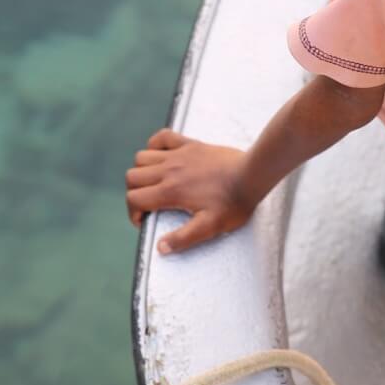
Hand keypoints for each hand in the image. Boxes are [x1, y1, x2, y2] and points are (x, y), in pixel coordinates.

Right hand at [125, 129, 255, 253]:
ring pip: (142, 157)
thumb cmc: (234, 202)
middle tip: (148, 203)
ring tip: (154, 183)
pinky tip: (162, 156)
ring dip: (142, 171)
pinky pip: (162, 137)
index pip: (134, 198)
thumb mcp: (210, 227)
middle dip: (134, 192)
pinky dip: (155, 145)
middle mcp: (169, 170)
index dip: (133, 212)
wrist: (252, 174)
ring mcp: (178, 154)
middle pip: (132, 176)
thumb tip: (160, 247)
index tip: (145, 220)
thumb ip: (184, 238)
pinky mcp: (189, 144)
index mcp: (171, 191)